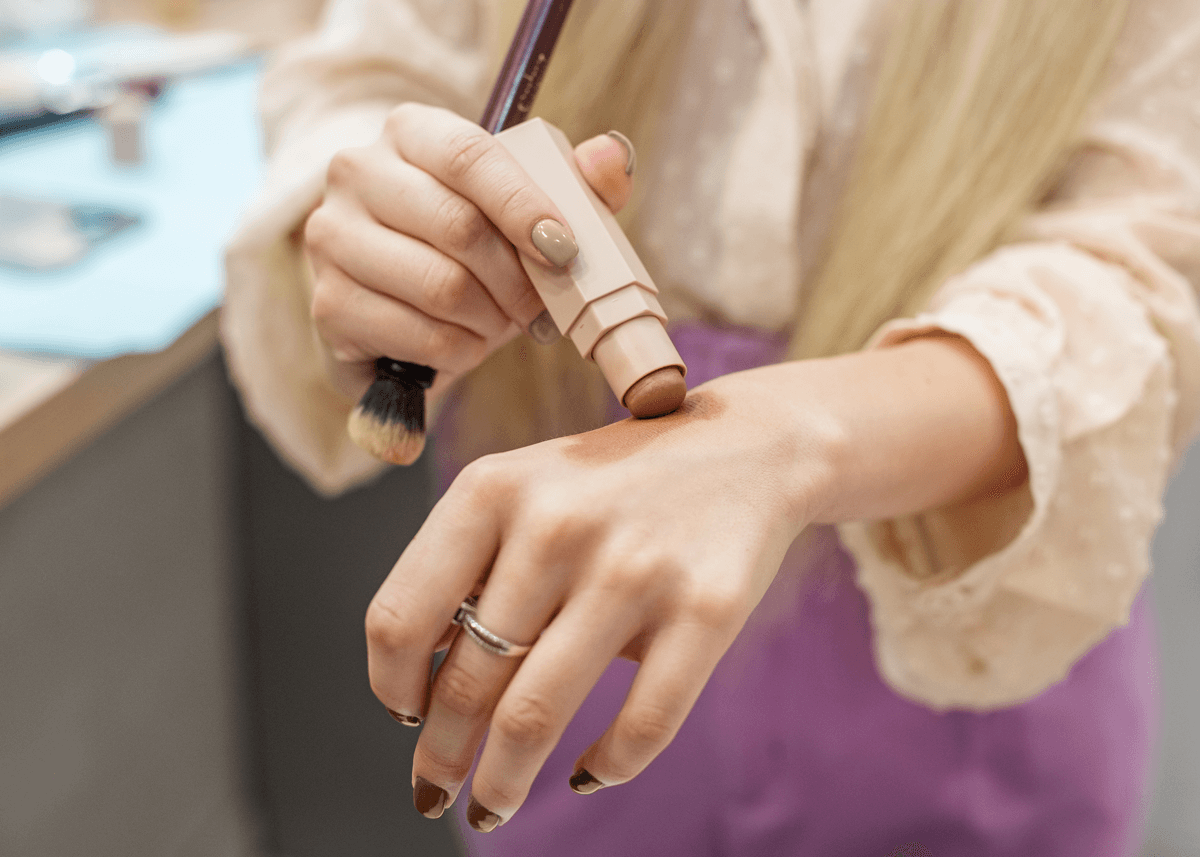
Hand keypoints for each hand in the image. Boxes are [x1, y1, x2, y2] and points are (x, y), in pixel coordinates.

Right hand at [304, 103, 635, 404]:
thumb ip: (577, 185)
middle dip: (516, 279)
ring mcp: (331, 238)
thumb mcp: (529, 215)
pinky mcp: (327, 303)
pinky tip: (462, 344)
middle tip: (537, 306)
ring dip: (491, 320)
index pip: (470, 157)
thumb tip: (612, 155)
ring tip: (498, 323)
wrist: (403, 311)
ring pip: (441, 286)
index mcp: (412, 132)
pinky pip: (420, 335)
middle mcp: (357, 173)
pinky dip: (460, 352)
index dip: (524, 206)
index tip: (565, 250)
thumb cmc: (474, 252)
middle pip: (457, 226)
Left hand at [365, 368, 831, 827]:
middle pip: (466, 680)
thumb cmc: (614, 485)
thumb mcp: (526, 490)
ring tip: (492, 806)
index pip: (400, 617)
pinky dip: (605, 767)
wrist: (745, 448)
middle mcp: (556, 524)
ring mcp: (634, 568)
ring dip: (501, 784)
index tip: (405, 715)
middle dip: (441, 755)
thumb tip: (416, 682)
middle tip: (434, 789)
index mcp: (493, 489)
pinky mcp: (707, 608)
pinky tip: (588, 772)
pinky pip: (641, 725)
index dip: (391, 686)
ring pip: (536, 715)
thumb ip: (468, 566)